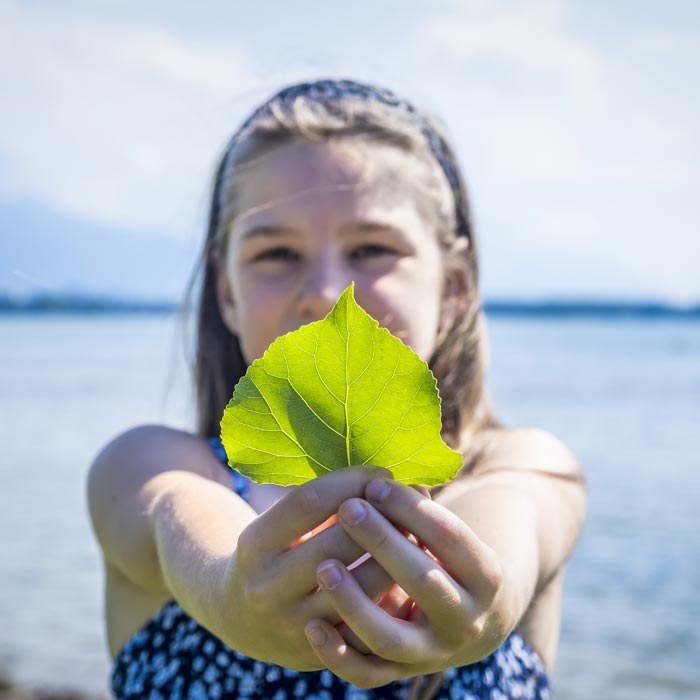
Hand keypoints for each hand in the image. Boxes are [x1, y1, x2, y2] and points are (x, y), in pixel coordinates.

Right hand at [222, 466, 395, 669]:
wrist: (238, 615)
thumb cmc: (274, 550)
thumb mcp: (280, 521)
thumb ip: (326, 499)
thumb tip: (387, 476)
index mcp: (255, 543)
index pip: (311, 501)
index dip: (354, 481)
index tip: (383, 472)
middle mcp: (267, 587)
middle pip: (340, 544)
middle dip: (383, 518)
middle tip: (413, 503)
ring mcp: (292, 626)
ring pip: (362, 589)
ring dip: (398, 558)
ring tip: (418, 535)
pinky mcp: (317, 655)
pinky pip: (368, 624)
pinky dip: (394, 599)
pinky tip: (410, 577)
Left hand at [303, 478, 503, 686]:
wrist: (464, 620)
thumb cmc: (445, 557)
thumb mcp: (448, 536)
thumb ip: (420, 511)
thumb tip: (376, 476)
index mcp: (486, 576)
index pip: (449, 537)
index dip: (411, 509)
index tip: (374, 484)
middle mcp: (466, 620)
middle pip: (423, 581)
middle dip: (383, 542)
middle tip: (349, 509)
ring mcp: (432, 653)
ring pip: (389, 637)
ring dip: (354, 602)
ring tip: (323, 567)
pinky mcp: (400, 675)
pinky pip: (366, 674)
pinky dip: (338, 656)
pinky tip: (311, 628)